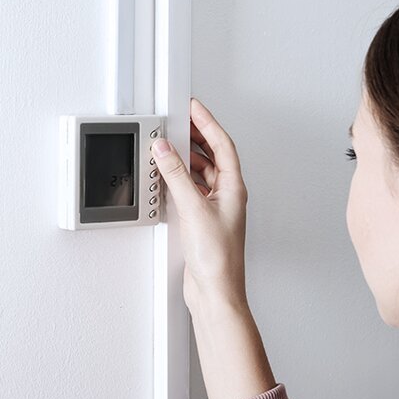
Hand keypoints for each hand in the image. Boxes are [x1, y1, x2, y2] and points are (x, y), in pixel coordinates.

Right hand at [151, 98, 248, 313]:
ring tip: (170, 145)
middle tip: (180, 121)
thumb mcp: (193, 209)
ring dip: (187, 158)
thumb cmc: (218, 258)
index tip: (194, 107)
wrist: (216, 291)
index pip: (222, 145)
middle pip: (213, 156)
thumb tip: (164, 150)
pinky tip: (169, 177)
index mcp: (234, 188)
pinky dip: (180, 179)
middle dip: (196, 137)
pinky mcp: (203, 222)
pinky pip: (192, 190)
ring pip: (202, 173)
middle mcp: (227, 196)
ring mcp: (215, 209)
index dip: (207, 123)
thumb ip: (176, 176)